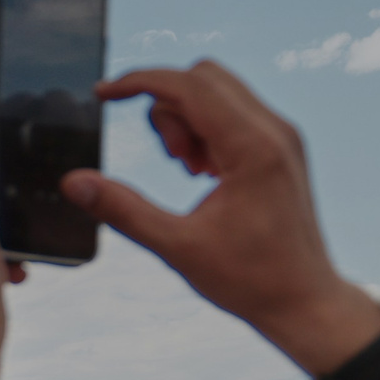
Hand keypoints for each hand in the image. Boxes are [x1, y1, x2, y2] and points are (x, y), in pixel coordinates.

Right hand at [61, 61, 379, 372]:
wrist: (305, 301)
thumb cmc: (251, 279)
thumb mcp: (176, 247)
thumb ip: (122, 210)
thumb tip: (75, 183)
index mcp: (254, 147)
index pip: (189, 85)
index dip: (139, 81)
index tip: (103, 95)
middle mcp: (274, 130)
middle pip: (203, 78)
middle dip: (166, 106)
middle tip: (169, 159)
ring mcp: (281, 136)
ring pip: (217, 91)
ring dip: (186, 119)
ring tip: (188, 171)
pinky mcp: (280, 147)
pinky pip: (233, 112)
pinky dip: (205, 129)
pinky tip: (202, 173)